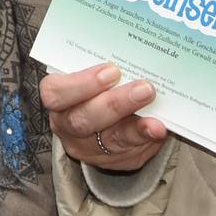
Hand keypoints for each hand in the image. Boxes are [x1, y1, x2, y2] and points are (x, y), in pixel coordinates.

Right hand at [41, 64, 168, 172]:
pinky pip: (129, 154)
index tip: (112, 71)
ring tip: (157, 122)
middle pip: (83, 120)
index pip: (55, 93)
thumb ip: (106, 68)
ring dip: (136, 129)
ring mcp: (87, 148)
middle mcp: (67, 125)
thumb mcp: (93, 73)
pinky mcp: (111, 161)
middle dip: (116, 104)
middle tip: (145, 89)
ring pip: (110, 141)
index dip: (82, 84)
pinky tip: (159, 132)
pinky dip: (146, 141)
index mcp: (57, 98)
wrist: (109, 115)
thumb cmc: (98, 85)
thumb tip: (134, 54)